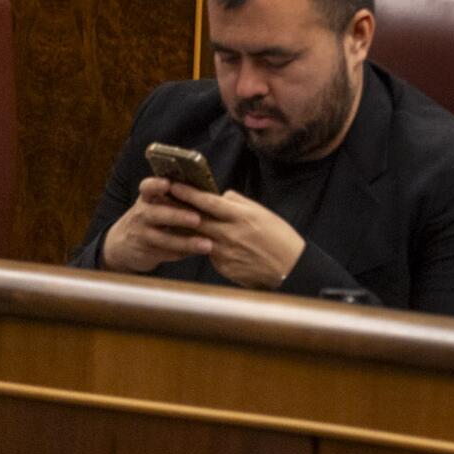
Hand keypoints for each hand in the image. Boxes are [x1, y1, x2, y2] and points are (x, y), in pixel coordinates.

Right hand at [100, 176, 213, 273]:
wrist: (122, 244)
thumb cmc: (151, 218)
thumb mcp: (156, 205)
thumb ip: (177, 198)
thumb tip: (214, 195)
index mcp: (147, 198)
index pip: (147, 187)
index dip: (155, 185)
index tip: (167, 184)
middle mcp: (141, 214)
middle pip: (157, 213)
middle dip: (178, 216)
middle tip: (197, 219)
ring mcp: (141, 234)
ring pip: (164, 238)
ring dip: (186, 242)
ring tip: (206, 245)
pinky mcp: (145, 252)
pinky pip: (165, 254)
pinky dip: (182, 254)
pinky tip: (198, 253)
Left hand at [172, 183, 306, 289]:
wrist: (290, 269)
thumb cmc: (280, 238)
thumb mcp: (262, 214)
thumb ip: (239, 204)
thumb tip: (222, 197)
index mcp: (241, 217)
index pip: (208, 202)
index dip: (189, 193)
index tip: (173, 185)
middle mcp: (230, 234)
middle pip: (196, 220)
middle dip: (178, 209)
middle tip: (162, 200)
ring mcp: (224, 253)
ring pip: (197, 238)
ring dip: (185, 230)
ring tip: (172, 221)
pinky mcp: (223, 268)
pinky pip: (209, 254)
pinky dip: (205, 248)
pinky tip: (202, 245)